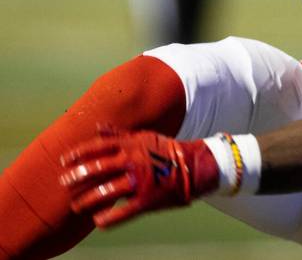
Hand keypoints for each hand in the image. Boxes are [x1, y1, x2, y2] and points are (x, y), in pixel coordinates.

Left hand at [59, 127, 218, 228]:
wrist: (191, 166)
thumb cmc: (164, 150)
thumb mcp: (143, 137)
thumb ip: (118, 133)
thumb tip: (98, 126)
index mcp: (131, 144)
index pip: (99, 147)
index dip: (79, 153)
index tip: (64, 161)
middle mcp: (133, 160)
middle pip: (98, 168)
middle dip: (78, 176)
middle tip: (64, 183)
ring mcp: (139, 181)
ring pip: (106, 191)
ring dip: (87, 200)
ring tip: (76, 206)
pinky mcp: (146, 200)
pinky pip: (122, 212)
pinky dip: (107, 218)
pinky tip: (97, 221)